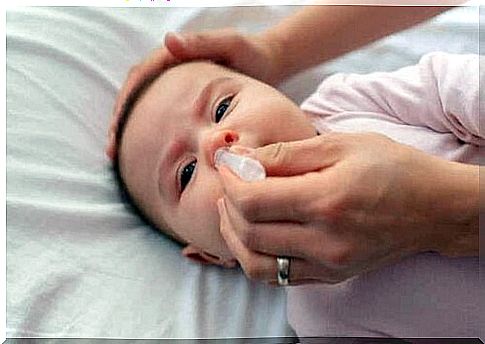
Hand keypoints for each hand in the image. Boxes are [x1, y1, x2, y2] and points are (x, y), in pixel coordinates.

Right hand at [106, 29, 282, 159]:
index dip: (124, 105)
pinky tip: (150, 155)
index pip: (138, 79)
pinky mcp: (186, 102)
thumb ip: (202, 43)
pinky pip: (162, 118)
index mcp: (173, 56)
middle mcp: (168, 71)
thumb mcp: (230, 43)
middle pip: (134, 97)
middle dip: (120, 123)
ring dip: (131, 132)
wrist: (269, 63)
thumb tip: (167, 41)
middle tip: (111, 152)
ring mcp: (176, 88)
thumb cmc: (251, 53)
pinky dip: (152, 134)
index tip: (116, 129)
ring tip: (121, 159)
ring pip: (145, 109)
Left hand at [216, 132, 476, 284]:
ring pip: (256, 262)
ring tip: (232, 209)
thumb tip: (240, 156)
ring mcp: (328, 264)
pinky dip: (255, 256)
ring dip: (234, 235)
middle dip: (228, 203)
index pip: (253, 200)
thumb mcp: (340, 144)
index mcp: (326, 201)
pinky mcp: (331, 276)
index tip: (228, 162)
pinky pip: (278, 276)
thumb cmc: (392, 167)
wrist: (435, 207)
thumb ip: (285, 153)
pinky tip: (255, 232)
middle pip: (249, 231)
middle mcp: (324, 240)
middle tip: (230, 180)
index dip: (230, 179)